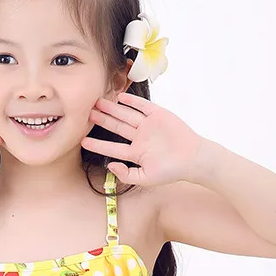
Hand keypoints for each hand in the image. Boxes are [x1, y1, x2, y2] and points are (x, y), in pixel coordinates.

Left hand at [82, 93, 204, 185]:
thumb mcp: (146, 178)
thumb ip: (127, 174)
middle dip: (102, 120)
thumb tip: (110, 166)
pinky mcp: (159, 115)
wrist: (193, 159)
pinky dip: (132, 101)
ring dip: (112, 108)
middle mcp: (139, 137)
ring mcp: (148, 125)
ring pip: (126, 115)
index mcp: (135, 153)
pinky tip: (120, 97)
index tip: (82, 141)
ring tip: (98, 102)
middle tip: (87, 113)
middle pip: (116, 126)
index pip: (112, 147)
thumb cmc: (171, 171)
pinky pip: (142, 106)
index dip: (97, 144)